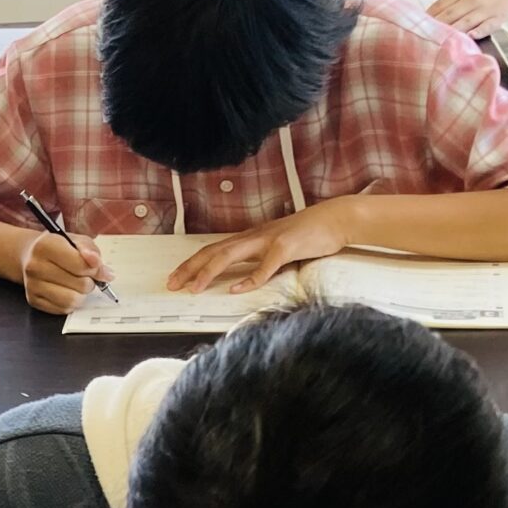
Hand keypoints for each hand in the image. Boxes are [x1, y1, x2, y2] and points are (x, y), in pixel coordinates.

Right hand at [19, 229, 106, 314]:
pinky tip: (66, 291)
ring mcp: (32, 286)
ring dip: (81, 294)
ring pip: (72, 300)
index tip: (97, 268)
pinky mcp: (33, 300)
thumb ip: (91, 252)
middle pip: (80, 285)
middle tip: (85, 275)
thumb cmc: (56, 247)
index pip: (81, 266)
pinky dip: (70, 302)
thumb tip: (104, 273)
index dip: (95, 269)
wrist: (30, 256)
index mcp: (45, 246)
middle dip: (89, 281)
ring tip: (76, 284)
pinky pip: (63, 309)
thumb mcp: (75, 240)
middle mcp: (35, 266)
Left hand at [166, 200, 353, 295]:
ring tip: (195, 288)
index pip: (212, 250)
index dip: (191, 264)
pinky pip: (266, 264)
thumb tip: (238, 276)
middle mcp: (254, 236)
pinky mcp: (287, 246)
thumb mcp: (274, 247)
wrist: (335, 218)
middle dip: (190, 268)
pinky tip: (237, 288)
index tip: (174, 279)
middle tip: (172, 284)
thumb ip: (256, 258)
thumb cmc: (306, 234)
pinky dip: (251, 277)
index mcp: (249, 238)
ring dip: (210, 272)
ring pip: (231, 254)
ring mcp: (269, 239)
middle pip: (214, 251)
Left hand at [426, 0, 507, 40]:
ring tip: (439, 43)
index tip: (415, 28)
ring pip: (465, 22)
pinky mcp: (498, 18)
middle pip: (450, 15)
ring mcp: (485, 9)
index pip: (440, 5)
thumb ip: (449, 4)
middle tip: (422, 40)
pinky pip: (487, 26)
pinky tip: (469, 37)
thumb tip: (426, 18)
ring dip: (452, 32)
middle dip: (436, 27)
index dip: (428, 17)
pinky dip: (478, 31)